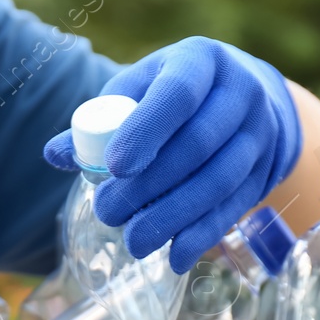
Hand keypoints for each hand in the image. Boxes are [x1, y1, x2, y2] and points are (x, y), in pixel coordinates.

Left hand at [45, 36, 302, 273]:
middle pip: (197, 145)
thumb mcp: (140, 90)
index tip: (114, 166)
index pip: (177, 94)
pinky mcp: (265, 171)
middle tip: (108, 213)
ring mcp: (259, 133)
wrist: (245, 98)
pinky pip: (234, 207)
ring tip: (134, 242)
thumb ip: (99, 121)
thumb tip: (54, 154)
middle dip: (150, 186)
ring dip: (174, 217)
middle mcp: (240, 92)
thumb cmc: (173, 93)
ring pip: (218, 181)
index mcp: (200, 61)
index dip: (147, 131)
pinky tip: (174, 258)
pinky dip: (202, 236)